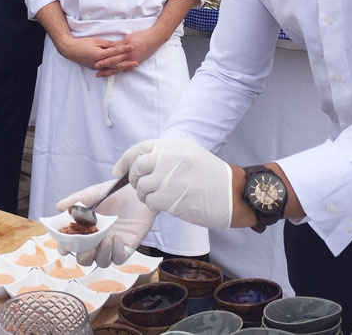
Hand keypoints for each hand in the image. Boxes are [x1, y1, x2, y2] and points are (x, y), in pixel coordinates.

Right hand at [56, 179, 155, 266]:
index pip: (71, 244)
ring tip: (105, 239)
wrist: (138, 189)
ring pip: (102, 262)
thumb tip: (59, 207)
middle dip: (83, 256)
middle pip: (85, 259)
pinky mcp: (127, 246)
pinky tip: (117, 237)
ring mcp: (111, 245)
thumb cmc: (114, 191)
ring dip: (101, 254)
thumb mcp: (95, 193)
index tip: (63, 248)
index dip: (65, 248)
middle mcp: (97, 240)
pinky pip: (119, 258)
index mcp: (85, 228)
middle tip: (85, 248)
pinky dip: (116, 252)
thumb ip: (78, 199)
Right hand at [57, 35, 133, 70]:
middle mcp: (99, 63)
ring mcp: (97, 67)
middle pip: (116, 63)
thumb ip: (107, 44)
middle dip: (127, 62)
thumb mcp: (96, 40)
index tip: (132, 47)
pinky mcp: (95, 68)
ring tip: (131, 68)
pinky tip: (121, 69)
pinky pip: (107, 69)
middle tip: (136, 62)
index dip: (124, 49)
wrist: (70, 50)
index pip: (115, 52)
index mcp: (99, 54)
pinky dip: (115, 69)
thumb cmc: (82, 43)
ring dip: (123, 68)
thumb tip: (118, 44)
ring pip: (112, 68)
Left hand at [94, 27, 162, 75]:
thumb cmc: (142, 36)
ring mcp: (134, 61)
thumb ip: (120, 44)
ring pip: (121, 68)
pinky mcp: (138, 61)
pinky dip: (122, 70)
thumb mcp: (128, 38)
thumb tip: (112, 48)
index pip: (113, 57)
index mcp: (126, 51)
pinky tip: (117, 73)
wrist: (155, 38)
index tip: (96, 64)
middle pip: (115, 65)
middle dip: (106, 69)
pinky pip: (128, 67)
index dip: (104, 61)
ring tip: (104, 75)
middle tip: (97, 73)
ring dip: (112, 72)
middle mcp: (130, 58)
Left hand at [116, 138, 233, 228]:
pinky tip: (164, 204)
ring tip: (156, 196)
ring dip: (144, 194)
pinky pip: (150, 201)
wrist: (232, 195)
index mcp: (175, 146)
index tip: (119, 171)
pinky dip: (153, 204)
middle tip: (141, 186)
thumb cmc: (211, 177)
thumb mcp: (190, 155)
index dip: (126, 160)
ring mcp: (170, 177)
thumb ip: (166, 156)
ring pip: (142, 186)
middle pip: (138, 167)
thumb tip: (139, 162)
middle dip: (134, 179)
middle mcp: (171, 158)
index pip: (140, 148)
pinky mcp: (171, 197)